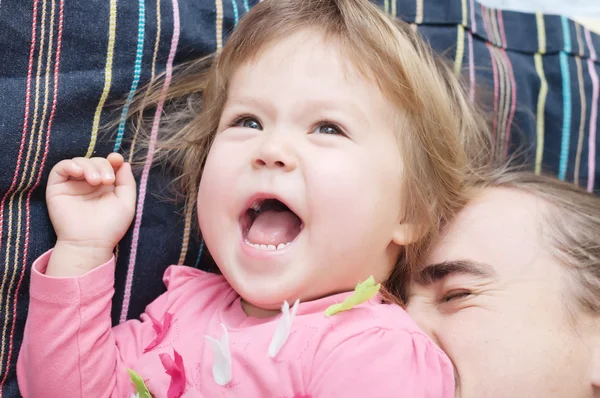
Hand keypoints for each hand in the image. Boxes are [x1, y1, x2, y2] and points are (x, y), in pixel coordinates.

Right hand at [45, 153, 135, 275]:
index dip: (112, 159)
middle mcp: (89, 183)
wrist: (90, 242)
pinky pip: (60, 167)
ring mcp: (73, 184)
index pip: (108, 164)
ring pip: (79, 161)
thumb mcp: (126, 203)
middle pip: (95, 161)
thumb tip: (123, 163)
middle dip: (102, 165)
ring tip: (95, 181)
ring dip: (89, 166)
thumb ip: (127, 182)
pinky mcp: (57, 187)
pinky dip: (70, 165)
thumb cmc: (110, 226)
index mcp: (106, 186)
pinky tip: (79, 173)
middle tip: (106, 180)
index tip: (116, 160)